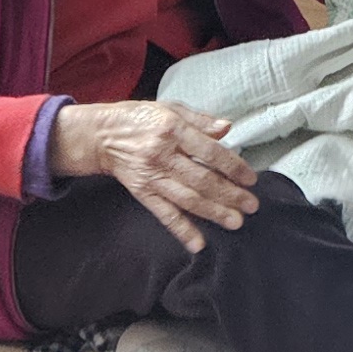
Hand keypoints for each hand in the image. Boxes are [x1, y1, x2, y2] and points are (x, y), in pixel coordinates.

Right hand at [51, 100, 259, 253]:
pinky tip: (198, 243)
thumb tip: (227, 128)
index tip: (250, 179)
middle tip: (251, 206)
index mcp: (172, 129)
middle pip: (202, 179)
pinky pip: (164, 214)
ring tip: (235, 222)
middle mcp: (163, 154)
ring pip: (187, 199)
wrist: (101, 136)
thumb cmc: (140, 118)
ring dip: (214, 212)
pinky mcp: (143, 193)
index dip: (233, 166)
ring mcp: (152, 176)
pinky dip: (182, 230)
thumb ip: (200, 120)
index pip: (209, 151)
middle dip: (230, 194)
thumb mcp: (170, 108)